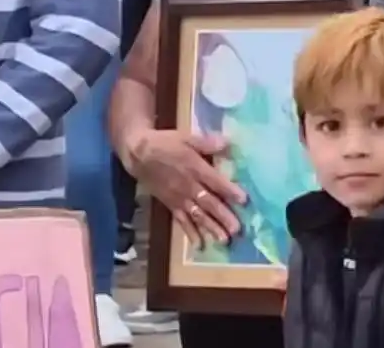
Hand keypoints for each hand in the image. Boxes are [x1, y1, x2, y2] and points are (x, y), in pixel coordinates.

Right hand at [128, 129, 245, 247]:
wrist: (139, 154)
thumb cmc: (165, 143)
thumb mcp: (186, 137)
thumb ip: (207, 142)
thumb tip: (228, 142)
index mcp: (195, 168)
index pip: (215, 182)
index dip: (229, 191)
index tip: (244, 201)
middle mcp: (189, 186)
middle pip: (208, 203)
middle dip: (223, 217)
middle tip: (237, 230)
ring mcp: (179, 198)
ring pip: (197, 215)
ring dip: (211, 228)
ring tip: (224, 240)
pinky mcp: (171, 205)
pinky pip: (182, 221)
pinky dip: (191, 233)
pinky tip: (200, 245)